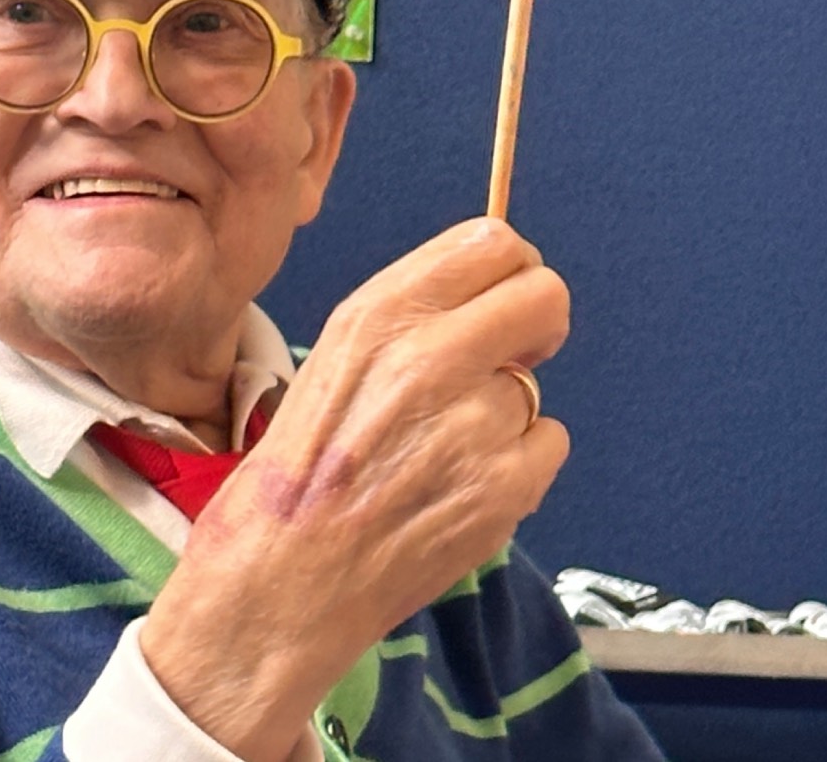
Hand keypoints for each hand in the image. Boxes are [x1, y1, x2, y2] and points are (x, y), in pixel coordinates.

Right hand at [139, 217, 571, 760]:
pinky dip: (518, 467)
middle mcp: (429, 358)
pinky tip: (460, 488)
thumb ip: (409, 320)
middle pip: (545, 297)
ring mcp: (472, 425)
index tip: (497, 304)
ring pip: (534, 386)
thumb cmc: (294, 474)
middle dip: (534, 326)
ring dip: (504, 416)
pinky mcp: (502, 488)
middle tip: (504, 360)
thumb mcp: (333, 360)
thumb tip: (490, 297)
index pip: (495, 243)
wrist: (277, 583)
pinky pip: (549, 444)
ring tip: (440, 454)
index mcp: (379, 315)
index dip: (510, 272)